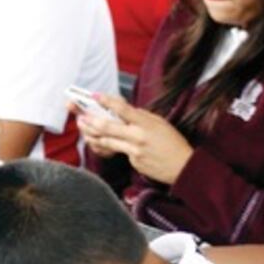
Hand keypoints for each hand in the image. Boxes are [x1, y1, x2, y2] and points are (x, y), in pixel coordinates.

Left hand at [77, 94, 193, 184]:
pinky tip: (104, 143)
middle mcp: (138, 136)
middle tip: (80, 116)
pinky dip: (110, 147)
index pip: (123, 109)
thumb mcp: (159, 122)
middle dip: (90, 121)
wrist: (183, 167)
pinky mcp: (133, 162)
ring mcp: (134, 151)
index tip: (95, 95)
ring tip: (83, 127)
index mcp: (146, 123)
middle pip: (107, 127)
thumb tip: (121, 108)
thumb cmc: (172, 142)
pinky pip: (118, 152)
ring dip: (92, 134)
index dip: (107, 101)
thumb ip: (139, 116)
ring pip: (106, 141)